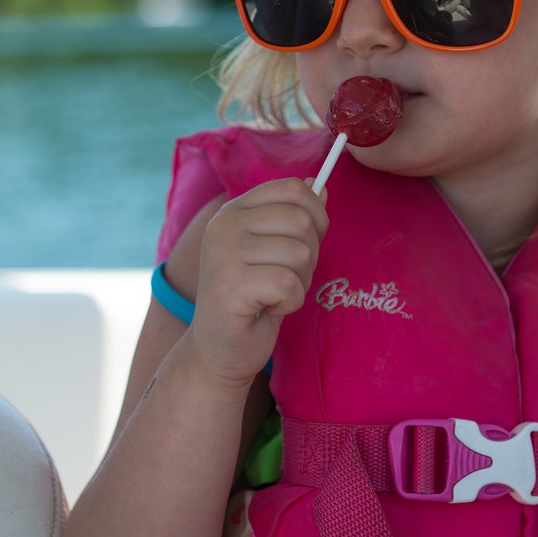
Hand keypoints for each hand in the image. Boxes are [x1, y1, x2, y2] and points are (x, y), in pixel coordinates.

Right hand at [186, 177, 327, 389]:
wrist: (219, 350)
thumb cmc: (251, 300)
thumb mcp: (273, 251)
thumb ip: (292, 218)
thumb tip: (319, 186)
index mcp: (234, 210)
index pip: (292, 189)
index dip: (315, 216)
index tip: (304, 243)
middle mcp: (225, 224)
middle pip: (301, 220)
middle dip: (308, 256)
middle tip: (282, 278)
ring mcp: (224, 253)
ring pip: (300, 253)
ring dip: (298, 282)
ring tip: (272, 294)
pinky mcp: (231, 285)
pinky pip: (289, 284)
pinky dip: (289, 303)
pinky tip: (265, 309)